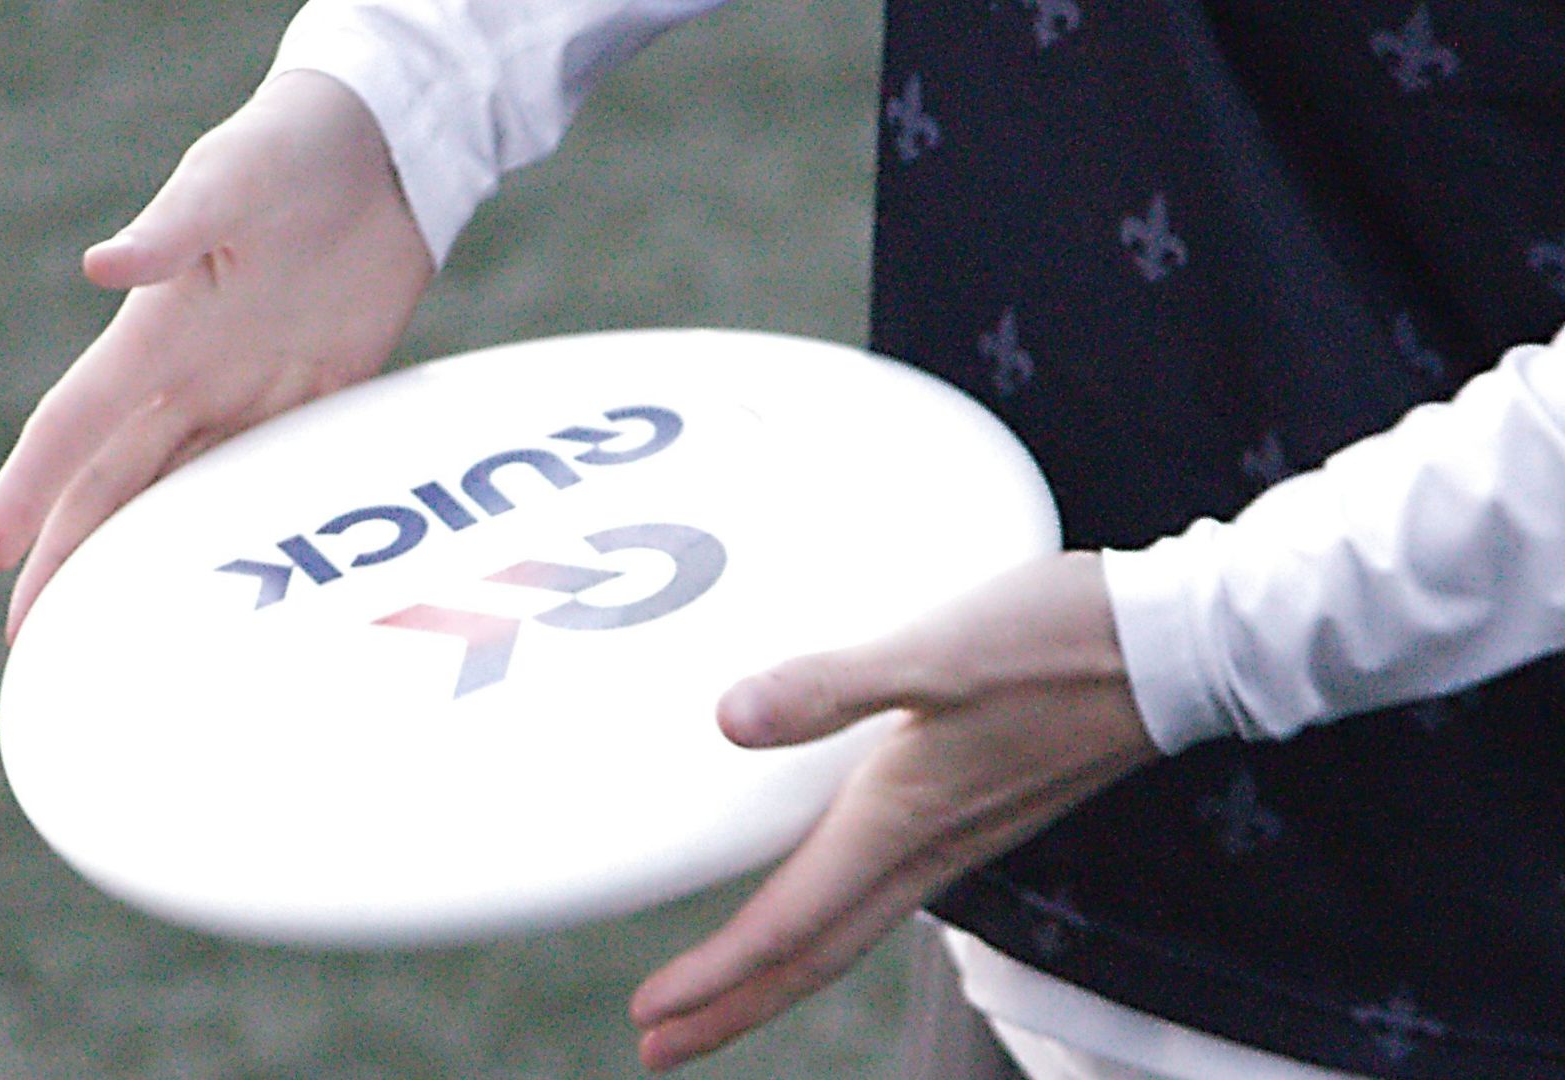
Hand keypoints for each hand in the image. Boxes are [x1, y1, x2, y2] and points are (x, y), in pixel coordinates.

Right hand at [0, 70, 432, 640]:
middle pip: (118, 484)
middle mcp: (194, 374)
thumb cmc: (288, 149)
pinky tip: (232, 578)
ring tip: (120, 628)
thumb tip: (102, 266)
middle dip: (73, 557)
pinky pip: (271, 477)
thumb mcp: (228, 181)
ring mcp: (253, 390)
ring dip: (150, 559)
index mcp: (157, 332)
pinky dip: (243, 528)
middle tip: (36, 636)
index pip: (75, 426)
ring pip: (186, 494)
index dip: (30, 489)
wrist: (379, 154)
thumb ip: (172, 230)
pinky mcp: (318, 398)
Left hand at [628, 552, 1158, 1071]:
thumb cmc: (1059, 645)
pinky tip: (822, 894)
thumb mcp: (936, 653)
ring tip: (724, 991)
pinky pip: (887, 891)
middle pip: (816, 954)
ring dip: (780, 970)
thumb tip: (728, 720)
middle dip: (735, 1007)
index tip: (649, 1017)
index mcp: (901, 818)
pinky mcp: (984, 809)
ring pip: (851, 929)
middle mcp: (928, 846)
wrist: (1178, 647)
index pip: (790, 924)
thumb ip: (831, 686)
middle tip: (660, 1046)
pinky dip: (833, 919)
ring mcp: (961, 836)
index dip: (715, 978)